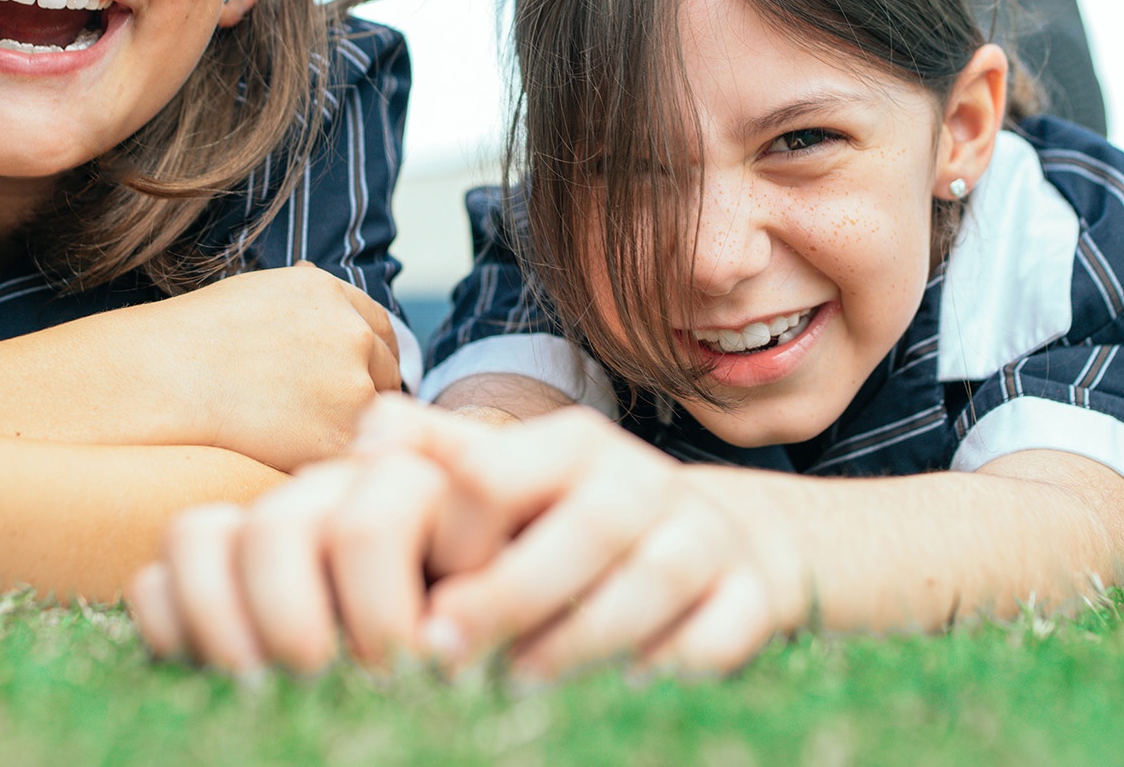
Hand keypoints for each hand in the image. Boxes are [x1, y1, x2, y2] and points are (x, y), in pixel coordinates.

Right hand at [120, 265, 401, 472]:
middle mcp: (351, 334)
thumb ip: (313, 307)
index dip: (370, 360)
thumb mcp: (260, 296)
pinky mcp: (339, 438)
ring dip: (350, 431)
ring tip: (296, 440)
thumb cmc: (194, 343)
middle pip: (386, 375)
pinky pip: (356, 453)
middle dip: (364, 396)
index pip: (382, 331)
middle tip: (321, 420)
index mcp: (330, 294)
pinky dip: (333, 459)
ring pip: (373, 419)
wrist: (161, 384)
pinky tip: (293, 457)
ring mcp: (351, 387)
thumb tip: (339, 319)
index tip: (354, 382)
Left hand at [131, 397, 804, 679]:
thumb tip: (368, 431)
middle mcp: (641, 479)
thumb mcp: (512, 479)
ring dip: (583, 637)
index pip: (497, 471)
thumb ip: (440, 458)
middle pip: (584, 525)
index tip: (417, 605)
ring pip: (656, 577)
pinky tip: (623, 692)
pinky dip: (677, 663)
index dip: (453, 539)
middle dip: (511, 595)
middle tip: (444, 656)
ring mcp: (706, 534)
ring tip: (517, 687)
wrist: (720, 543)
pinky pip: (723, 630)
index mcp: (568, 445)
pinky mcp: (755, 593)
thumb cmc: (574, 522)